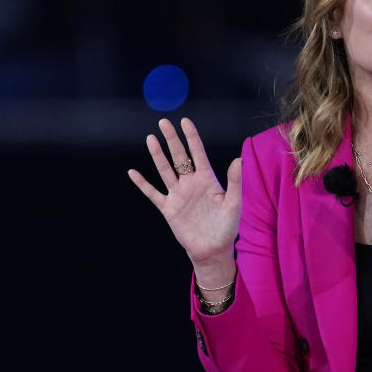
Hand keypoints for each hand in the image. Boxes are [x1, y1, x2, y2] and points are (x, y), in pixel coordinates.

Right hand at [128, 117, 241, 267]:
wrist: (213, 250)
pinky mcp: (168, 208)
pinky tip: (133, 172)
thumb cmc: (226, 227)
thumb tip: (238, 159)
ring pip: (165, 170)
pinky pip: (153, 193)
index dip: (191, 137)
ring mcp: (178, 195)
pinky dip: (142, 183)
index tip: (185, 121)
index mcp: (207, 179)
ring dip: (157, 155)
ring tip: (150, 138)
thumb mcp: (233, 203)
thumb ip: (234, 181)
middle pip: (179, 157)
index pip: (198, 153)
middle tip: (163, 122)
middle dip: (172, 140)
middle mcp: (191, 183)